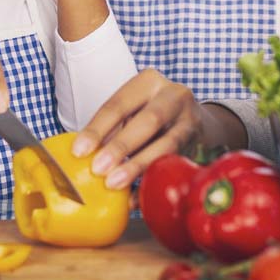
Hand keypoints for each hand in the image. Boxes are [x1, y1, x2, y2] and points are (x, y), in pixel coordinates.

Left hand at [70, 69, 245, 189]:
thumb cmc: (153, 114)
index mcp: (149, 81)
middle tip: (98, 169)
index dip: (97, 128)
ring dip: (138, 165)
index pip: (119, 104)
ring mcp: (191, 120)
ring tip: (114, 184)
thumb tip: (82, 155)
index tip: (79, 151)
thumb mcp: (133, 110)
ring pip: (167, 144)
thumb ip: (112, 128)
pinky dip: (152, 182)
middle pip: (148, 120)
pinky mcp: (200, 144)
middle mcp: (175, 95)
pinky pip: (175, 165)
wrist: (200, 119)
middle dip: (121, 146)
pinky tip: (134, 198)